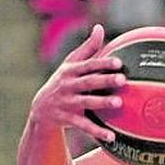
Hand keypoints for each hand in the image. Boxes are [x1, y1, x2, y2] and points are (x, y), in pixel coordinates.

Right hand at [30, 24, 124, 141]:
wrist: (41, 109)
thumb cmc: (63, 82)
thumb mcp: (71, 65)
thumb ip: (87, 49)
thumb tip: (99, 27)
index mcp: (70, 71)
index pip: (88, 65)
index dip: (103, 63)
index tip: (119, 62)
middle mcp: (68, 86)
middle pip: (88, 82)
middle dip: (105, 80)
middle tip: (123, 80)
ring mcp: (67, 103)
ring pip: (86, 103)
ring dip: (102, 103)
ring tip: (119, 103)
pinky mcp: (67, 119)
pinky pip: (83, 125)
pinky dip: (97, 131)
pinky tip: (111, 136)